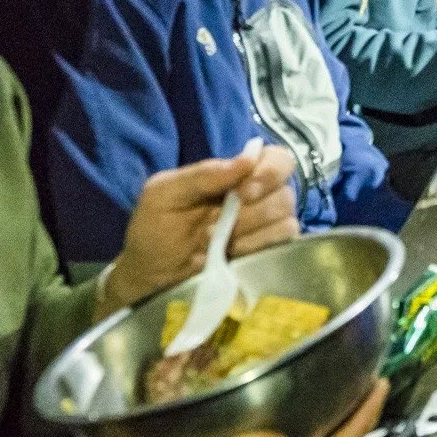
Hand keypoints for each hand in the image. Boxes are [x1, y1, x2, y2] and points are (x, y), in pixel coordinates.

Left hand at [102, 146, 299, 316]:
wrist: (150, 276)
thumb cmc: (154, 229)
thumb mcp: (164, 193)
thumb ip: (203, 173)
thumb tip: (248, 159)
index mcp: (234, 174)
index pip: (276, 159)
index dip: (269, 172)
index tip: (244, 193)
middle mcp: (256, 197)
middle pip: (285, 191)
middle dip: (253, 210)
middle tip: (218, 223)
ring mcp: (264, 226)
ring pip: (285, 218)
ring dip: (251, 231)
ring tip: (216, 241)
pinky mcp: (266, 252)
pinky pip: (284, 242)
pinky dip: (258, 246)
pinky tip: (231, 253)